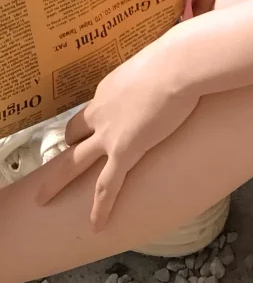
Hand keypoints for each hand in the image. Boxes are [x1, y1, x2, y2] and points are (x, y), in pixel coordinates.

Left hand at [33, 25, 200, 230]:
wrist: (179, 65)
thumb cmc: (178, 57)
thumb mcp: (159, 61)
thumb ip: (156, 71)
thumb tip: (172, 69)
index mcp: (109, 89)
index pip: (94, 109)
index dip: (95, 121)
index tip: (103, 125)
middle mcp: (100, 112)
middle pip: (73, 134)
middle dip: (66, 147)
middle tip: (57, 161)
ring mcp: (108, 134)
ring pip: (73, 162)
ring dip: (56, 181)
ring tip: (43, 198)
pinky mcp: (124, 151)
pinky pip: (107, 186)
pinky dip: (100, 207)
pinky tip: (97, 225)